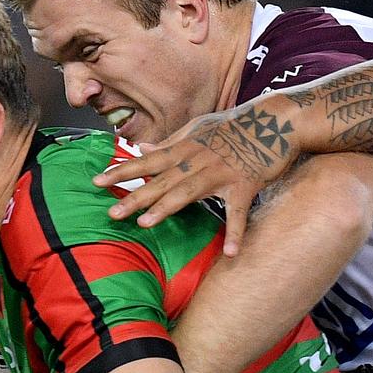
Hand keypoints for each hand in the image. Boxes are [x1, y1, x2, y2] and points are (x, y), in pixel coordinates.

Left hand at [93, 103, 301, 254]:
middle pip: (161, 181)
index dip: (122, 171)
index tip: (96, 181)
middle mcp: (198, 160)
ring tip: (145, 224)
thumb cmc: (235, 126)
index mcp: (185, 147)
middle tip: (111, 213)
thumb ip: (169, 141)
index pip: (147, 161)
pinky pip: (239, 213)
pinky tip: (230, 252)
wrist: (276, 120)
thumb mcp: (198, 129)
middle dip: (135, 197)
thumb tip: (141, 148)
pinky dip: (235, 232)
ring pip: (189, 192)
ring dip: (167, 208)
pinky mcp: (246, 184)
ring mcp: (221, 173)